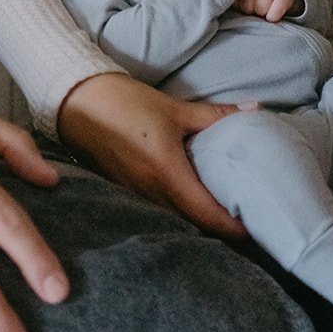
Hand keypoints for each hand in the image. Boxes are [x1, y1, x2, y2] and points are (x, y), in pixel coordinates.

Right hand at [58, 72, 246, 237]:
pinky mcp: (125, 191)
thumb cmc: (125, 102)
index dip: (233, 228)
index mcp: (166, 172)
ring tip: (224, 215)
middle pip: (192, 224)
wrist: (76, 102)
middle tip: (247, 222)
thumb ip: (215, 115)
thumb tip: (254, 110)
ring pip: (174, 219)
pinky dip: (178, 212)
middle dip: (220, 228)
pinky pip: (157, 210)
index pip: (206, 214)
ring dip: (198, 221)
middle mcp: (150, 192)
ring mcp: (134, 195)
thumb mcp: (175, 108)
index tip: (256, 229)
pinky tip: (190, 203)